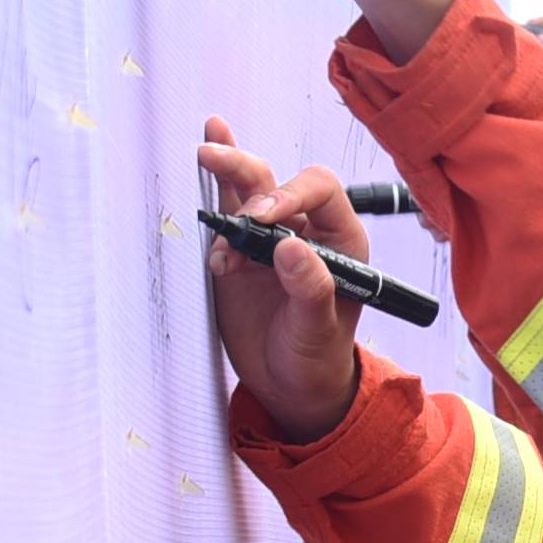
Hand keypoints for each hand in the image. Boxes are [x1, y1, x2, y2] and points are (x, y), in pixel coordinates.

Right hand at [193, 124, 370, 441]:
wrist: (290, 385)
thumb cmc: (318, 357)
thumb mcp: (319, 329)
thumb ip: (310, 288)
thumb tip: (290, 246)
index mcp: (339, 238)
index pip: (318, 190)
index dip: (289, 193)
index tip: (261, 217)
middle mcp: (303, 230)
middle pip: (274, 180)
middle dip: (243, 166)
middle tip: (213, 158)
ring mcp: (267, 241)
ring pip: (244, 191)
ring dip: (222, 175)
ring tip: (204, 164)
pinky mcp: (238, 256)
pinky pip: (222, 221)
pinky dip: (210, 222)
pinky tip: (214, 253)